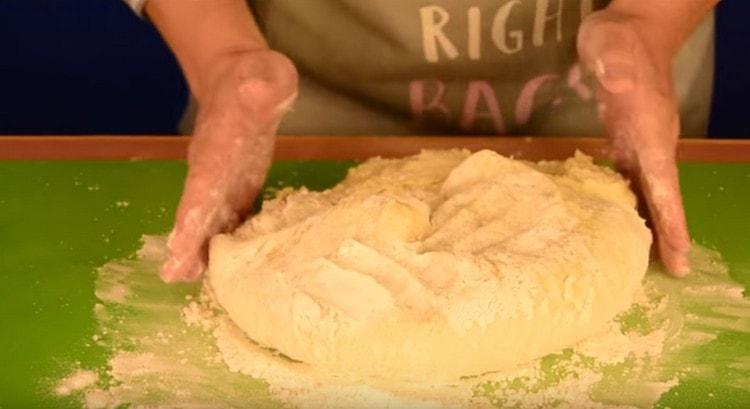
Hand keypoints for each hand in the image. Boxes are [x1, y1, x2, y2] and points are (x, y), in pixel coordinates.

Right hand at [161, 50, 297, 281]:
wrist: (243, 81)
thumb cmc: (257, 78)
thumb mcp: (267, 73)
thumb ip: (264, 83)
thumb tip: (257, 89)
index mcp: (218, 144)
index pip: (202, 182)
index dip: (192, 212)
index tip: (181, 241)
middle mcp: (215, 168)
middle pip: (198, 209)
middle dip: (187, 242)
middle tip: (175, 275)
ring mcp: (226, 181)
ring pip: (211, 219)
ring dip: (202, 249)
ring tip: (192, 281)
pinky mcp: (241, 187)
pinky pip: (232, 218)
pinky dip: (228, 242)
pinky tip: (229, 267)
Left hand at [578, 10, 689, 275]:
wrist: (630, 32)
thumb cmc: (620, 41)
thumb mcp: (612, 46)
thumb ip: (614, 65)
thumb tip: (614, 80)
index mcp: (651, 130)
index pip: (664, 183)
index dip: (671, 219)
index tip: (680, 253)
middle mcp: (651, 143)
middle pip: (663, 196)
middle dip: (669, 233)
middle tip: (675, 271)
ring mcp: (640, 142)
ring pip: (648, 191)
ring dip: (651, 223)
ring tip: (651, 260)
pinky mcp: (625, 139)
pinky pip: (631, 178)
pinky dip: (629, 202)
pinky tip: (620, 222)